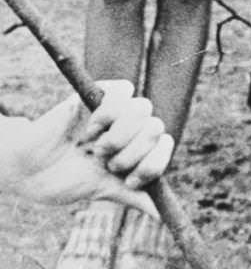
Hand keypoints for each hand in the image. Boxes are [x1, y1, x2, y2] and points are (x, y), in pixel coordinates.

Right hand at [1, 83, 172, 211]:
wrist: (31, 169)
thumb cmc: (66, 179)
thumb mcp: (104, 190)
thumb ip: (134, 196)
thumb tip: (161, 214)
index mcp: (136, 148)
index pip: (164, 146)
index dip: (152, 165)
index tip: (128, 180)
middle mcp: (131, 127)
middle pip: (156, 128)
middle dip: (130, 154)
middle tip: (104, 164)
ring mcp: (117, 109)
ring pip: (143, 109)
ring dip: (118, 136)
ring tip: (95, 148)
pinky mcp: (101, 92)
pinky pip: (124, 91)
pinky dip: (105, 115)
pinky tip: (88, 130)